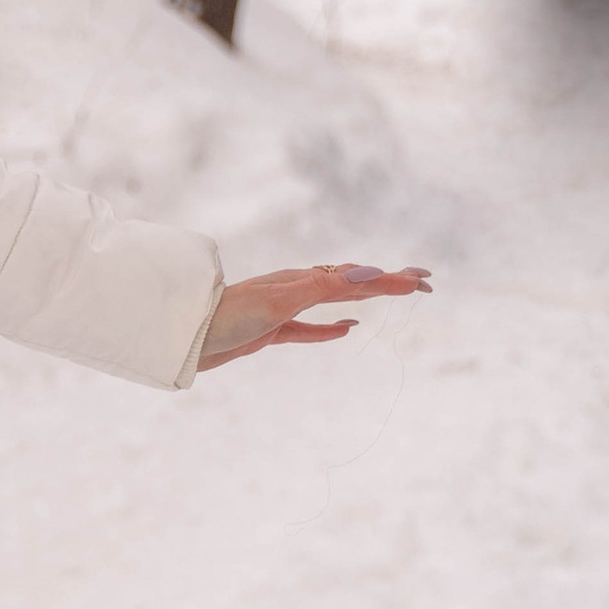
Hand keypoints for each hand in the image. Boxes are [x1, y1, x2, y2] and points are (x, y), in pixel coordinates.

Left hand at [200, 260, 430, 368]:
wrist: (184, 337)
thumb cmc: (228, 316)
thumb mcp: (280, 301)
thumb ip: (323, 288)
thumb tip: (368, 271)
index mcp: (302, 280)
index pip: (357, 276)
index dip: (391, 279)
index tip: (424, 280)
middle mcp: (295, 289)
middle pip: (350, 282)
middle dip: (387, 282)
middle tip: (423, 283)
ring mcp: (283, 309)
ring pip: (334, 300)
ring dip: (366, 297)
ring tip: (391, 294)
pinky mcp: (270, 331)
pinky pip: (309, 328)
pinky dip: (332, 327)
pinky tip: (348, 328)